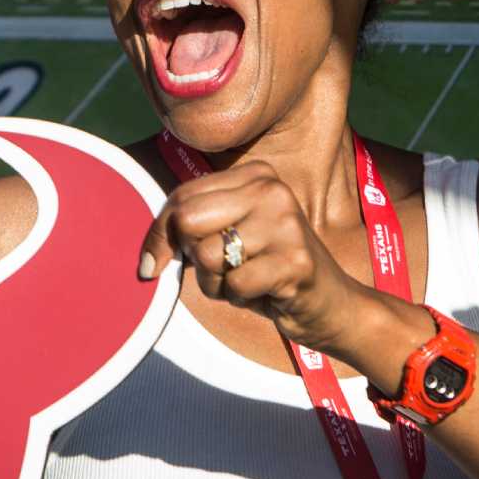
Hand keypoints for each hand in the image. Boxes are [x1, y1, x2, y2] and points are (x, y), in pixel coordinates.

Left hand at [137, 160, 369, 351]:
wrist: (331, 304)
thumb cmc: (269, 271)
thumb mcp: (230, 238)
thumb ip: (192, 230)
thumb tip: (146, 260)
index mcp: (255, 174)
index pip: (181, 197)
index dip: (160, 235)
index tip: (155, 263)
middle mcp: (272, 190)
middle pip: (188, 220)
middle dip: (192, 258)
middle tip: (222, 270)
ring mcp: (286, 224)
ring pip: (207, 257)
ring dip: (217, 284)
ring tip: (247, 281)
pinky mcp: (295, 261)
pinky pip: (233, 285)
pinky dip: (239, 299)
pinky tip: (265, 293)